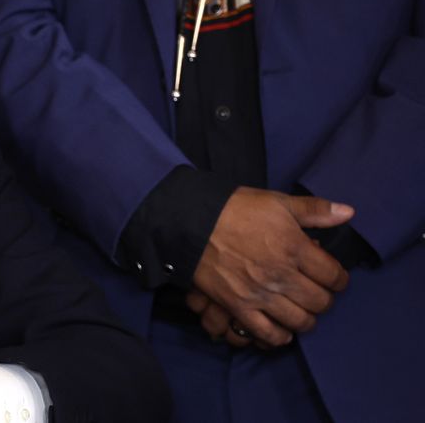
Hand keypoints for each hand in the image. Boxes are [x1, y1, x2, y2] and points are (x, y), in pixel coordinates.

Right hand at [192, 187, 351, 346]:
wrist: (191, 221)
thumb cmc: (235, 208)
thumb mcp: (277, 201)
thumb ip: (314, 210)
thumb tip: (348, 213)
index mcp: (296, 248)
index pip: (334, 276)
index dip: (339, 278)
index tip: (332, 276)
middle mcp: (282, 275)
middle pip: (320, 302)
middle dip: (324, 299)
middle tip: (316, 293)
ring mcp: (260, 294)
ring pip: (299, 321)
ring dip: (305, 319)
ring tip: (301, 311)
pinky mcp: (239, 306)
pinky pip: (267, 333)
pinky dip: (279, 337)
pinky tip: (282, 331)